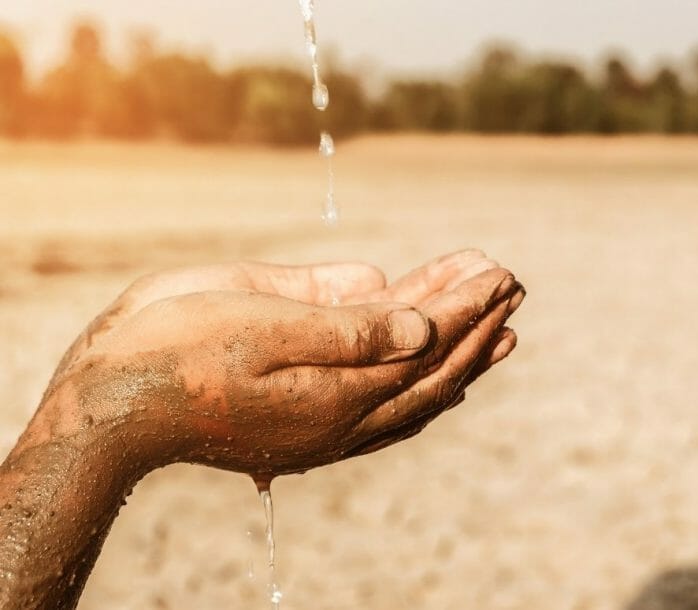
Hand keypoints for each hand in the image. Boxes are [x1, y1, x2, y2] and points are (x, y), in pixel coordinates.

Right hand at [27, 251, 524, 476]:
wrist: (112, 409)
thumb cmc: (174, 351)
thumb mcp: (259, 323)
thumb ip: (346, 327)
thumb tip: (422, 327)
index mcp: (338, 391)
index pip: (426, 342)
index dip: (465, 304)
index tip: (500, 271)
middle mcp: (344, 419)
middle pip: (433, 368)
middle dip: (474, 321)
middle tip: (512, 282)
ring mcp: (329, 430)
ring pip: (417, 392)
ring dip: (463, 355)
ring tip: (503, 325)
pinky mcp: (310, 429)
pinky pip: (389, 413)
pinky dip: (425, 389)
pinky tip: (442, 372)